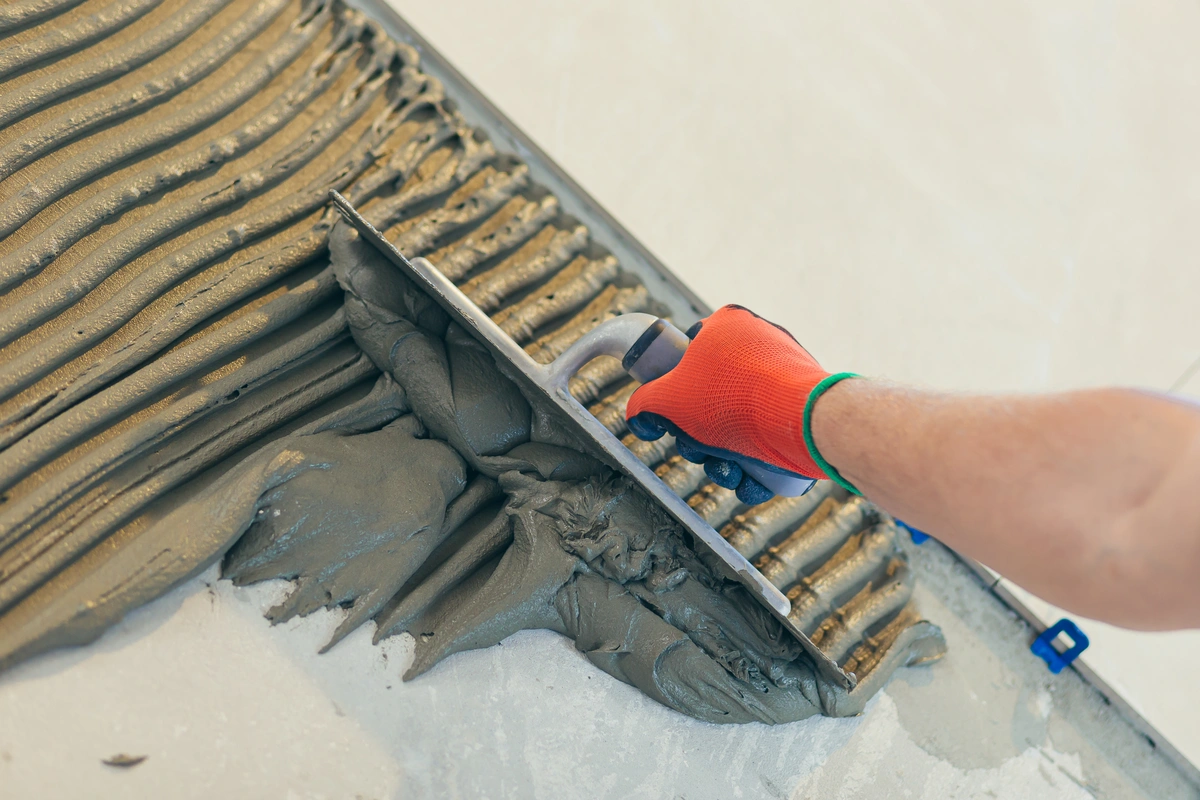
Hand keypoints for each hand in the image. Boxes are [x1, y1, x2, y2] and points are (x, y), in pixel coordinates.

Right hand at [625, 305, 854, 502]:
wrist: (806, 422)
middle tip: (700, 454)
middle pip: (710, 399)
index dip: (673, 392)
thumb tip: (639, 416)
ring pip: (739, 424)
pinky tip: (751, 482)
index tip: (674, 418)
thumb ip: (643, 406)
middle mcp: (758, 343)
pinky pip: (769, 434)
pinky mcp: (804, 406)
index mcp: (727, 325)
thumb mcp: (667, 401)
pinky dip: (757, 463)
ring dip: (725, 459)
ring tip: (730, 474)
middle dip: (700, 439)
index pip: (686, 356)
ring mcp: (785, 374)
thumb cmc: (733, 401)